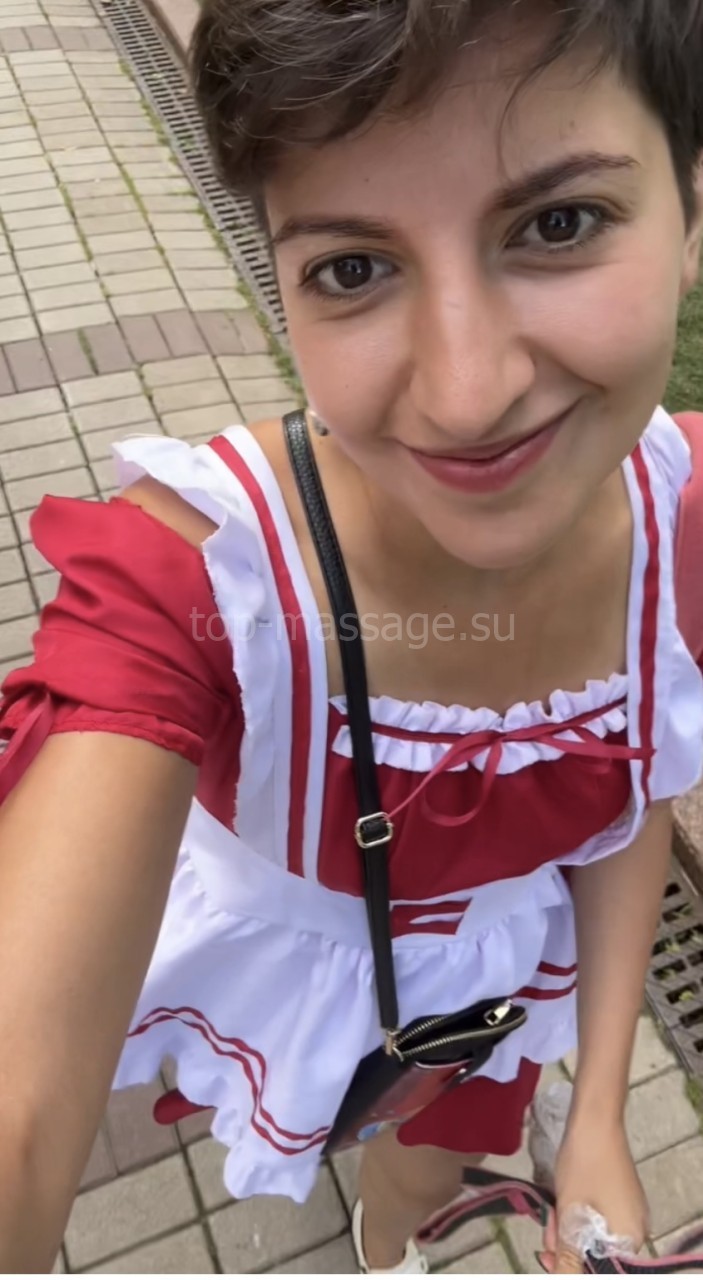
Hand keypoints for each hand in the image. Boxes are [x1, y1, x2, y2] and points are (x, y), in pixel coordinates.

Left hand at [541, 1118, 648, 1272]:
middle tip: (546, 1227)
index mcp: (630, 1238)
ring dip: (569, 1229)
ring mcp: (629, 1210)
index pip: (601, 1269)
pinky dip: (579, 1214)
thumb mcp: (570, 1214)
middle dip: (567, 1245)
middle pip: (598, 1252)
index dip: (571, 1266)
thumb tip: (565, 1277)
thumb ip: (569, 1254)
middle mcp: (636, 1228)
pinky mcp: (620, 1195)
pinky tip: (563, 1202)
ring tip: (551, 1211)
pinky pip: (599, 1216)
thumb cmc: (584, 1166)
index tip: (546, 1252)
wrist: (594, 1119)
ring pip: (595, 1233)